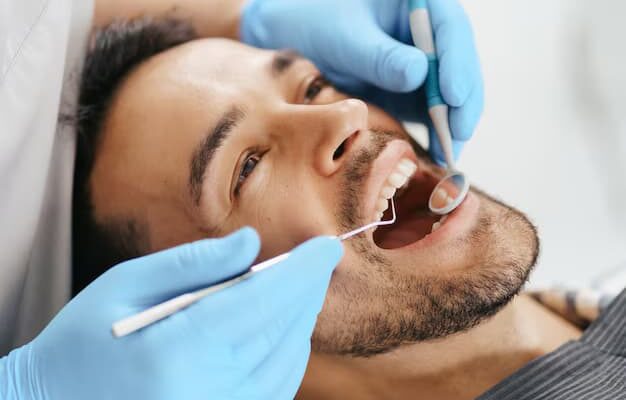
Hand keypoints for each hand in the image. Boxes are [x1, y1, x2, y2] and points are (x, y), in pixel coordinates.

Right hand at [1, 228, 342, 399]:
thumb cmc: (85, 338)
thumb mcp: (127, 283)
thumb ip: (195, 263)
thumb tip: (253, 244)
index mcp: (179, 349)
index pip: (262, 301)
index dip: (302, 270)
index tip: (327, 246)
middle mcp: (209, 389)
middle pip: (282, 329)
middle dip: (308, 289)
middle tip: (320, 258)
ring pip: (287, 360)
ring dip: (303, 317)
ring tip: (305, 285)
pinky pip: (276, 387)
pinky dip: (290, 351)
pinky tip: (287, 326)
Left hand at [241, 0, 482, 163]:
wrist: (293, 40)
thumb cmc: (317, 24)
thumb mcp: (344, 38)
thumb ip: (379, 55)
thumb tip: (419, 73)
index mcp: (418, 2)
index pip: (450, 28)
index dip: (457, 62)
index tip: (452, 94)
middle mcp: (428, 33)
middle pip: (459, 64)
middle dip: (463, 100)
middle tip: (457, 133)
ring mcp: (424, 63)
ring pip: (452, 93)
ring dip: (453, 123)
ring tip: (448, 154)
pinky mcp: (415, 91)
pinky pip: (434, 112)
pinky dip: (437, 133)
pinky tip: (437, 155)